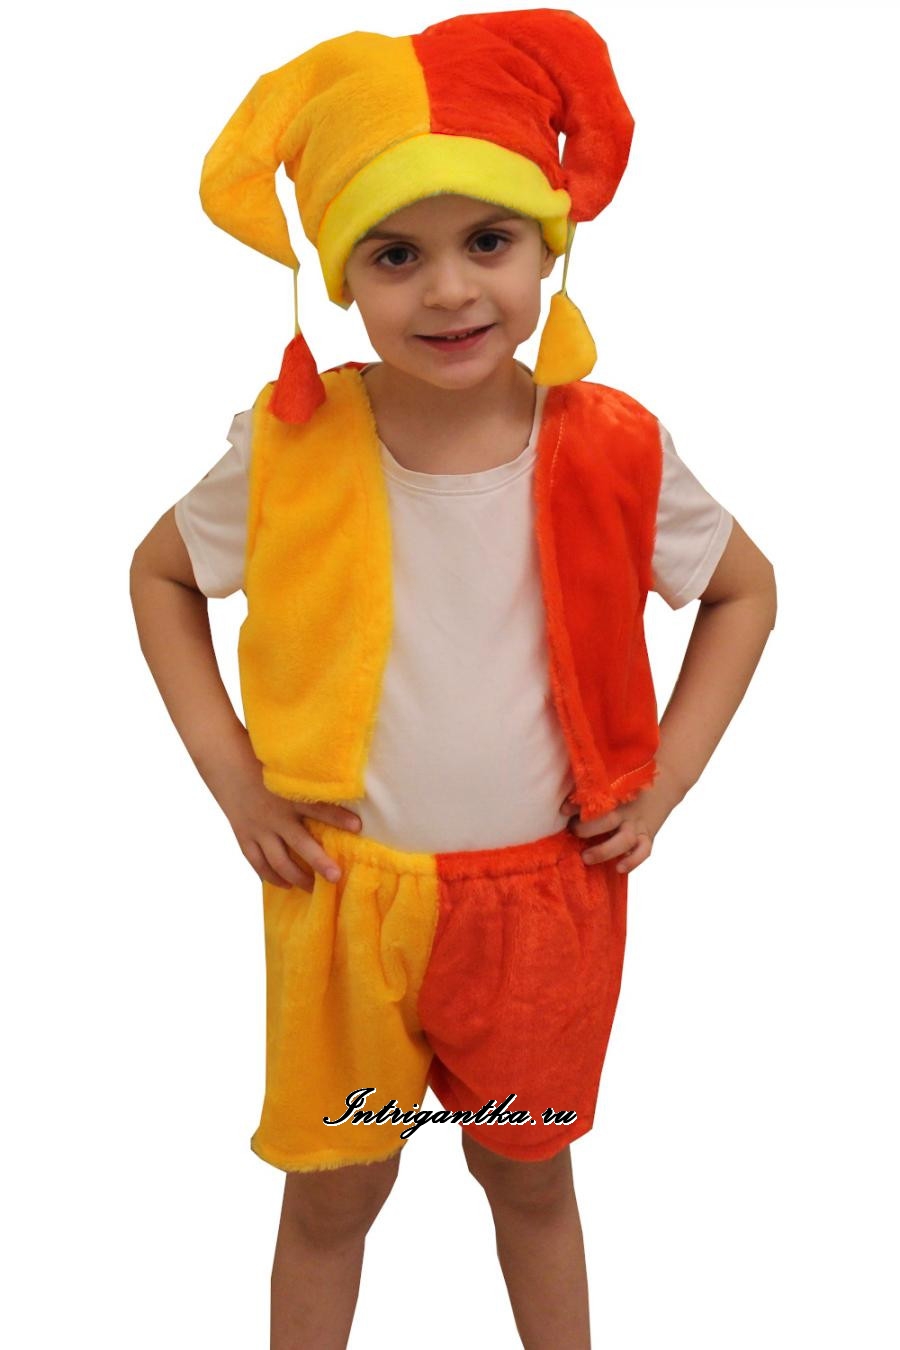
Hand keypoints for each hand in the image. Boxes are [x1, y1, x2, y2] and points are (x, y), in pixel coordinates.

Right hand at [213, 758, 361, 891]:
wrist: (226, 764)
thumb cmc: (262, 763)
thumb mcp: (287, 770)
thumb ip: (308, 782)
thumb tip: (337, 781)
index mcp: (289, 796)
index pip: (318, 808)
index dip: (338, 818)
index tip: (358, 827)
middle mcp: (275, 816)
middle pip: (300, 844)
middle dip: (319, 862)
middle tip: (335, 877)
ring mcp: (259, 829)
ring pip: (279, 861)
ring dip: (297, 877)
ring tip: (313, 888)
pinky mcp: (244, 836)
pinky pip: (258, 862)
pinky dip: (270, 876)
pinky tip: (284, 885)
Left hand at [558, 764, 683, 875]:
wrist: (666, 781)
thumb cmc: (630, 780)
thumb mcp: (614, 778)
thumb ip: (593, 788)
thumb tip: (564, 804)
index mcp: (617, 791)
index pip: (596, 798)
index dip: (577, 805)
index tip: (563, 810)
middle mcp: (628, 809)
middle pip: (608, 820)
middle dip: (588, 828)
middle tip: (573, 831)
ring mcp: (639, 823)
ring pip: (624, 840)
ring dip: (604, 849)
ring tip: (585, 857)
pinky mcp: (648, 835)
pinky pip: (644, 851)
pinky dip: (633, 861)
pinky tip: (619, 868)